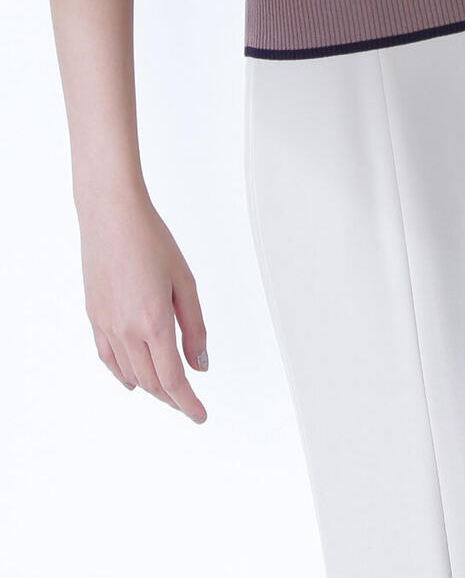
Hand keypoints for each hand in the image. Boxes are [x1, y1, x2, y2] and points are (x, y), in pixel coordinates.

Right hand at [79, 185, 208, 422]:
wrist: (111, 218)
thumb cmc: (151, 241)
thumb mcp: (185, 282)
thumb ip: (195, 327)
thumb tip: (201, 364)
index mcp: (154, 322)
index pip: (173, 379)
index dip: (188, 403)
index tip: (200, 415)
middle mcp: (126, 331)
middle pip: (152, 382)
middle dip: (173, 398)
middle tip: (191, 404)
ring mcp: (106, 326)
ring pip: (130, 374)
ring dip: (151, 388)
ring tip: (170, 391)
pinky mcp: (94, 318)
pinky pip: (108, 359)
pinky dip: (123, 374)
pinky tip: (133, 379)